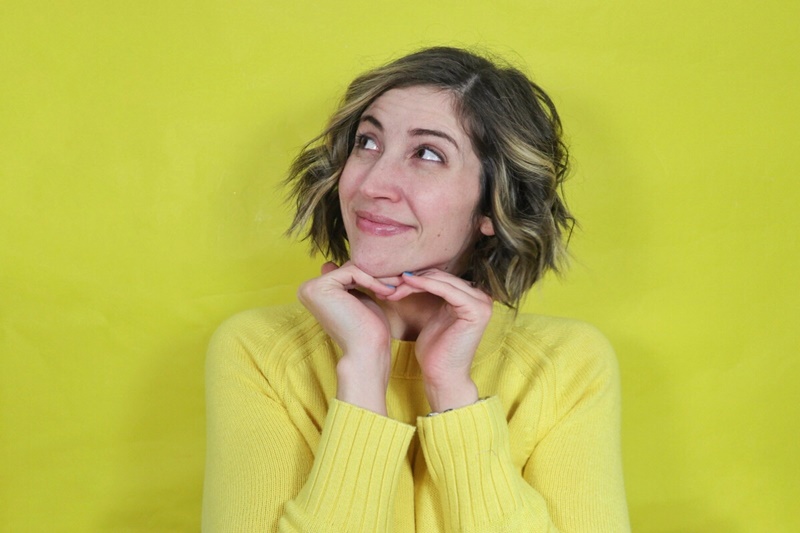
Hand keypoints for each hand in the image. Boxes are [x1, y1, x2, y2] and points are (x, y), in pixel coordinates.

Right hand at [297, 262, 399, 414]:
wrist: (365, 351)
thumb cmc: (367, 329)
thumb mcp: (358, 298)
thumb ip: (348, 282)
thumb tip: (331, 263)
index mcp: (313, 291)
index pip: (346, 272)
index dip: (371, 276)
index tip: (392, 283)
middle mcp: (307, 288)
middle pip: (348, 269)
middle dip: (375, 275)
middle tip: (397, 281)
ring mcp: (311, 287)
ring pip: (352, 268)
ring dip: (377, 277)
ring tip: (395, 287)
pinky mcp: (319, 287)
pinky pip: (352, 272)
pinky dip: (373, 281)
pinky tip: (387, 293)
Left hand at [387, 270, 491, 411]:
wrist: (442, 376)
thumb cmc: (436, 350)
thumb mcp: (434, 315)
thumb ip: (434, 294)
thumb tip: (413, 273)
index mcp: (473, 297)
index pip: (442, 277)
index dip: (417, 277)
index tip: (392, 280)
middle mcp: (482, 297)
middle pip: (442, 277)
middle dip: (413, 278)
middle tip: (389, 282)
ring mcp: (481, 302)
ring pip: (442, 280)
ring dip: (415, 281)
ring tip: (393, 285)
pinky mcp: (475, 309)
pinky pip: (446, 289)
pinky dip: (425, 284)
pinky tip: (407, 284)